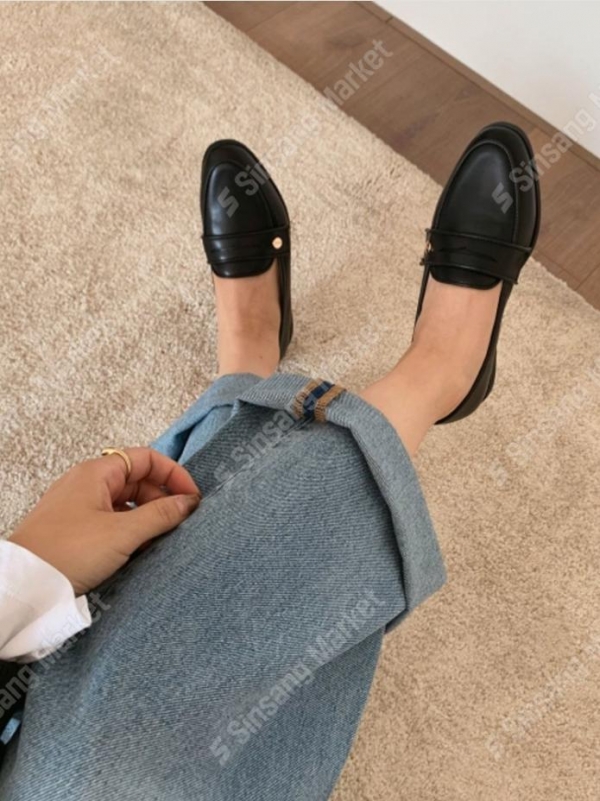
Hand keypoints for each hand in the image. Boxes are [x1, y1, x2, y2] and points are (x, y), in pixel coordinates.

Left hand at [10, 447, 200, 595]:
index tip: (191, 498)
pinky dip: (130, 529)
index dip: (173, 474)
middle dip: (162, 498)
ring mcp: (79, 505)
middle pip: (137, 479)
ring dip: (147, 516)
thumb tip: (188, 502)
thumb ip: (160, 515)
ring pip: (125, 501)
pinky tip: (139, 548)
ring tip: (162, 538)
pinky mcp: (74, 527)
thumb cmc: (68, 552)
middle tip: (180, 522)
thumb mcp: (123, 533)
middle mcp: (87, 482)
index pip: (146, 459)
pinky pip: (111, 519)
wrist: (25, 585)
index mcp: (97, 472)